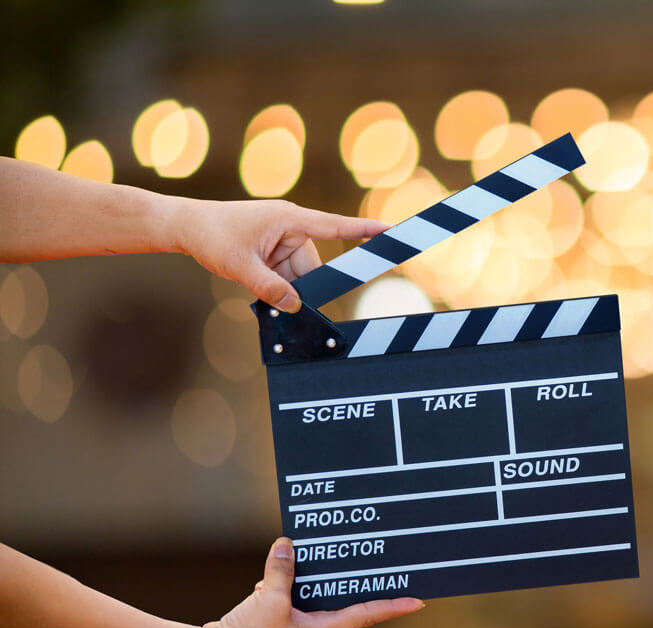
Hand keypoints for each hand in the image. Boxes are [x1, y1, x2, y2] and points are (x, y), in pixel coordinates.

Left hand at [176, 199, 388, 312]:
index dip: (366, 230)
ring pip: (300, 274)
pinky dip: (277, 285)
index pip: (336, 226)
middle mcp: (291, 226)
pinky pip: (286, 273)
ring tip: (256, 287)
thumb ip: (269, 288)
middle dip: (300, 287)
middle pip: (313, 266)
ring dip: (284, 287)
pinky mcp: (273, 249)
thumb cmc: (211, 234)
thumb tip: (295, 307)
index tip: (391, 230)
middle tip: (282, 304)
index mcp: (290, 219)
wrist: (184, 225)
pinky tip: (257, 286)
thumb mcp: (240, 265)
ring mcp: (282, 238)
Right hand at [194, 538, 421, 627]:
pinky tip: (283, 563)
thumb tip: (287, 546)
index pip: (367, 615)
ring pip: (317, 595)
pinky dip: (291, 580)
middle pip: (346, 601)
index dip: (393, 607)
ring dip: (321, 576)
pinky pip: (292, 596)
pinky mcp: (276, 622)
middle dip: (360, 582)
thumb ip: (282, 571)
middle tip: (382, 563)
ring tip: (333, 549)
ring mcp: (295, 627)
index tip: (418, 601)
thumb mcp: (269, 600)